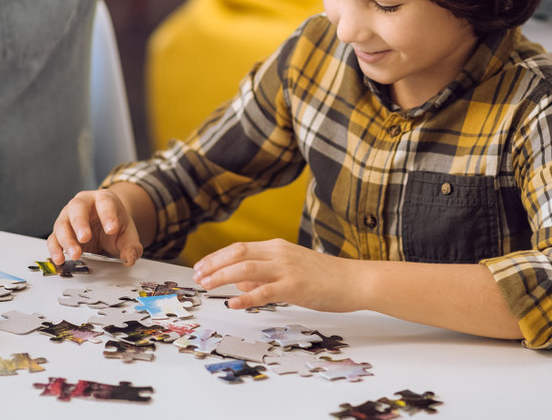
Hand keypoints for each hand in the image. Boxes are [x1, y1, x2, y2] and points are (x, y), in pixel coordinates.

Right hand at [47, 189, 144, 266]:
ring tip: (76, 254)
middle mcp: (82, 203)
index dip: (108, 215)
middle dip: (80, 223)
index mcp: (103, 199)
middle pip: (77, 208)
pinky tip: (60, 259)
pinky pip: (53, 238)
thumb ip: (131, 246)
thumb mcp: (128, 234)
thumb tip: (130, 258)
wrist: (105, 226)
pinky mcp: (60, 232)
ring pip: (62, 224)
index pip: (104, 201)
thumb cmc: (115, 225)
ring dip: (67, 240)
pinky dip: (55, 249)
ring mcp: (69, 216)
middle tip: (85, 238)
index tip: (112, 229)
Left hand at [192, 239, 362, 312]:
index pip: (238, 248)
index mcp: (276, 247)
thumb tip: (238, 283)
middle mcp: (279, 253)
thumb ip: (264, 275)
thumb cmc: (325, 278)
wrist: (355, 281)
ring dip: (221, 277)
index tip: (200, 268)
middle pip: (237, 254)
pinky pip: (265, 292)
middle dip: (213, 265)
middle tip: (196, 277)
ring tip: (206, 287)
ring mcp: (287, 269)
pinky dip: (245, 297)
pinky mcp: (295, 286)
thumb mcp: (290, 270)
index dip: (215, 257)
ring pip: (245, 269)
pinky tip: (232, 303)